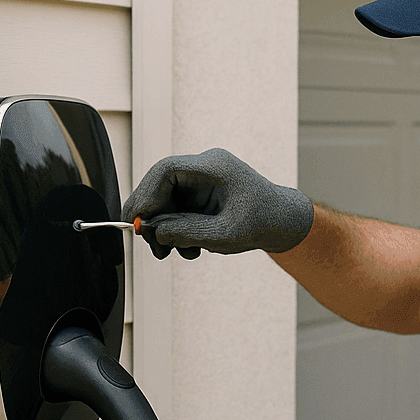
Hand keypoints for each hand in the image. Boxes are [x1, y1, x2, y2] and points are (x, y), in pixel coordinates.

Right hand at [122, 148, 313, 258]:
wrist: (281, 222)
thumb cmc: (263, 223)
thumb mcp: (226, 235)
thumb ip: (189, 233)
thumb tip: (155, 232)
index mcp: (213, 166)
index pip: (166, 170)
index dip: (146, 194)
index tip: (138, 221)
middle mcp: (203, 168)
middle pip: (160, 185)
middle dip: (151, 216)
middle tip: (149, 243)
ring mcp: (200, 181)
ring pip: (164, 200)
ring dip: (162, 228)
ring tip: (171, 253)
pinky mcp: (198, 195)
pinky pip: (175, 209)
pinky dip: (174, 230)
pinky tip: (187, 248)